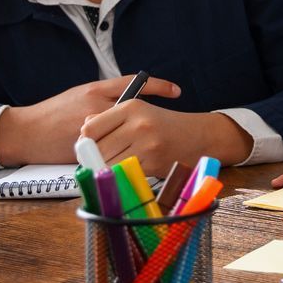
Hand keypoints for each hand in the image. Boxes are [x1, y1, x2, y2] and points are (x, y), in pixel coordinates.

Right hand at [0, 74, 180, 164]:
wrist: (25, 132)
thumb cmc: (53, 112)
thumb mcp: (80, 95)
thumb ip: (104, 97)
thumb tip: (130, 101)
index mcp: (95, 90)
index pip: (134, 85)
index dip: (158, 86)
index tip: (177, 91)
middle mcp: (97, 107)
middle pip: (135, 111)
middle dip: (152, 119)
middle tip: (168, 124)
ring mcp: (94, 129)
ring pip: (126, 134)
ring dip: (137, 140)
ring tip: (151, 142)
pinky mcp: (87, 149)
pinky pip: (112, 152)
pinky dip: (122, 154)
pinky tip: (130, 157)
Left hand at [79, 102, 251, 177]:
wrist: (199, 136)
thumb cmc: (164, 125)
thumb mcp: (138, 112)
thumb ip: (109, 118)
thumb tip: (83, 132)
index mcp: (132, 106)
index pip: (90, 127)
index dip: (85, 141)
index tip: (87, 148)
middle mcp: (139, 123)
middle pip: (97, 148)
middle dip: (93, 158)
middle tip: (96, 162)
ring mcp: (147, 144)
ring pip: (108, 163)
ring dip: (106, 169)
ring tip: (113, 167)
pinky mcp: (153, 163)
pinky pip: (125, 174)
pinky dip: (122, 175)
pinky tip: (128, 171)